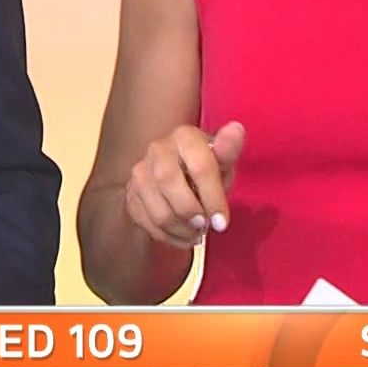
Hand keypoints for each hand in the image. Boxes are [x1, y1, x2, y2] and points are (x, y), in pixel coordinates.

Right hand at [122, 120, 244, 249]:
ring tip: (196, 232)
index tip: (222, 223)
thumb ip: (229, 150)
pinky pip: (147, 223)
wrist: (177, 179)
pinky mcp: (131, 195)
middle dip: (190, 211)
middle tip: (205, 225)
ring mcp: (140, 172)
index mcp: (185, 137)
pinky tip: (182, 235)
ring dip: (181, 229)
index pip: (200, 166)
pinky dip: (169, 237)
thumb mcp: (223, 162)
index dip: (213, 198)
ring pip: (157, 209)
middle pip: (168, 182)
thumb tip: (236, 129)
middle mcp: (158, 149)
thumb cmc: (205, 170)